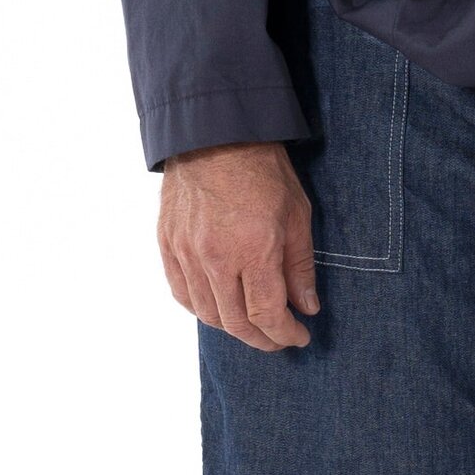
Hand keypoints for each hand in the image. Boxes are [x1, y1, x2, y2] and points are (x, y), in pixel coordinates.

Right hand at [157, 142, 318, 350]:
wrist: (215, 134)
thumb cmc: (262, 171)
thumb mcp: (297, 215)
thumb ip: (300, 267)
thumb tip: (307, 307)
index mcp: (253, 251)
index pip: (267, 314)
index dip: (285, 335)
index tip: (299, 338)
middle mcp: (215, 258)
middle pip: (235, 322)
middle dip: (261, 339)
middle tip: (278, 339)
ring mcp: (186, 253)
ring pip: (206, 314)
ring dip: (232, 328)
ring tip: (252, 326)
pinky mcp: (168, 245)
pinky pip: (182, 293)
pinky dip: (202, 309)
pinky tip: (219, 308)